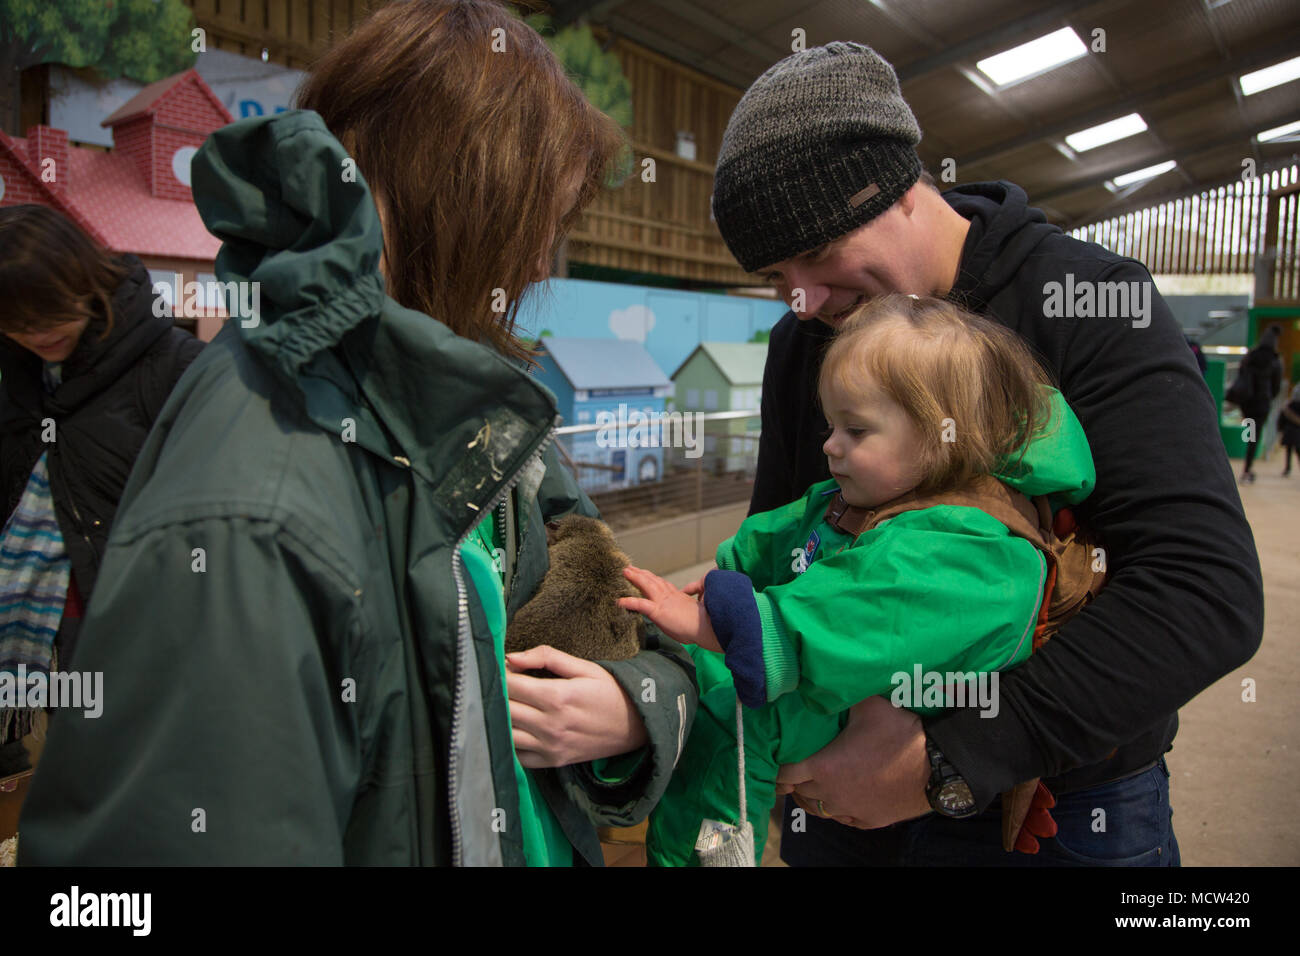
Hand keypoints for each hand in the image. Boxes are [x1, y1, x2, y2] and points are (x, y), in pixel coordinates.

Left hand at [504, 645, 647, 767]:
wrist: (636, 726)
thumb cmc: (610, 692)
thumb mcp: (585, 667)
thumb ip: (547, 657)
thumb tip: (512, 656)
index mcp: (557, 697)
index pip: (510, 685)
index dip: (499, 674)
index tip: (500, 667)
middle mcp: (550, 725)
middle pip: (504, 709)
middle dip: (496, 694)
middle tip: (499, 684)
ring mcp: (550, 746)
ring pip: (505, 734)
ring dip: (499, 719)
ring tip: (504, 706)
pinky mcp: (553, 761)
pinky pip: (518, 756)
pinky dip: (510, 743)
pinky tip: (514, 728)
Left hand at [618, 565, 721, 652]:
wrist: (708, 628)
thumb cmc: (704, 625)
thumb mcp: (695, 612)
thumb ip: (689, 605)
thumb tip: (687, 603)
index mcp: (679, 597)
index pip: (663, 584)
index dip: (654, 578)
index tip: (647, 574)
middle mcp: (670, 596)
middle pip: (653, 580)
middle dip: (641, 573)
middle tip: (631, 567)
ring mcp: (664, 602)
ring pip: (646, 585)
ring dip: (635, 578)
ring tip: (625, 572)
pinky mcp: (658, 611)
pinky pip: (640, 604)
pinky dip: (629, 602)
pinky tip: (619, 601)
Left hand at [775, 695, 931, 827]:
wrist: (937, 765)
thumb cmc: (899, 733)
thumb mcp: (868, 705)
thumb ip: (843, 694)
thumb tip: (828, 677)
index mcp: (823, 767)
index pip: (785, 775)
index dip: (779, 768)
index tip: (780, 761)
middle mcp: (831, 794)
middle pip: (800, 793)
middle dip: (796, 781)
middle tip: (798, 768)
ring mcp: (850, 811)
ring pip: (820, 810)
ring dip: (814, 797)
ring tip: (816, 784)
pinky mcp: (868, 821)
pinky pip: (844, 819)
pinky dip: (839, 809)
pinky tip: (842, 797)